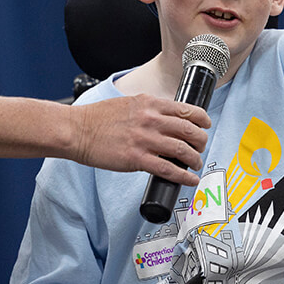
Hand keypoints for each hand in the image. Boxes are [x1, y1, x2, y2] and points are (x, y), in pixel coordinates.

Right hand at [69, 94, 210, 186]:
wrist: (77, 130)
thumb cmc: (98, 118)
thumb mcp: (128, 103)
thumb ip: (149, 108)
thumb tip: (167, 117)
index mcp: (149, 104)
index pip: (187, 109)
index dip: (202, 119)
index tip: (205, 126)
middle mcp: (150, 120)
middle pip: (190, 130)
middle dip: (201, 140)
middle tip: (201, 147)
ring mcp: (144, 140)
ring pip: (183, 150)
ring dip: (195, 159)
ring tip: (195, 164)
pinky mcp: (137, 159)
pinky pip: (169, 169)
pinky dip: (184, 176)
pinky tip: (189, 179)